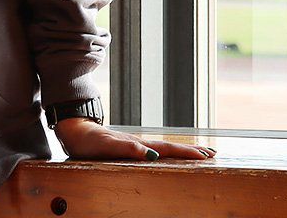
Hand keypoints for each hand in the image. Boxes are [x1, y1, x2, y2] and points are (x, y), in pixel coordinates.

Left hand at [53, 118, 217, 160]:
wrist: (74, 129)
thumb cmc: (88, 140)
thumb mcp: (105, 145)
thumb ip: (126, 149)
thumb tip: (150, 155)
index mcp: (137, 143)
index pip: (167, 149)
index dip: (186, 153)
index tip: (206, 156)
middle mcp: (139, 142)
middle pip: (170, 147)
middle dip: (190, 151)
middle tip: (211, 154)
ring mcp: (135, 143)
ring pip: (163, 147)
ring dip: (181, 151)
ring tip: (197, 154)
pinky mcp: (128, 146)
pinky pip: (154, 150)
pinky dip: (167, 152)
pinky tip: (167, 155)